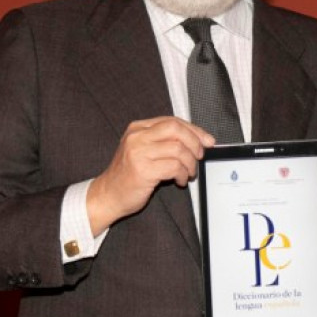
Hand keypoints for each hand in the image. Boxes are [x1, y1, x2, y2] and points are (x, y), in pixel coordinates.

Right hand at [87, 116, 213, 233]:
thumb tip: (199, 139)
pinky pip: (174, 167)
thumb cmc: (130, 175)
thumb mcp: (144, 150)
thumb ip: (165, 141)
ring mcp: (138, 153)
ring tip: (188, 173)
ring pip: (178, 149)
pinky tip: (179, 181)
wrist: (108, 195)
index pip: (172, 121)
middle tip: (199, 156)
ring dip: (190, 163)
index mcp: (138, 128)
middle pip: (176, 129)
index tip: (207, 141)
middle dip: (194, 142)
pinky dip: (182, 174)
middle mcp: (136, 137)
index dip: (194, 130)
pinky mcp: (142, 170)